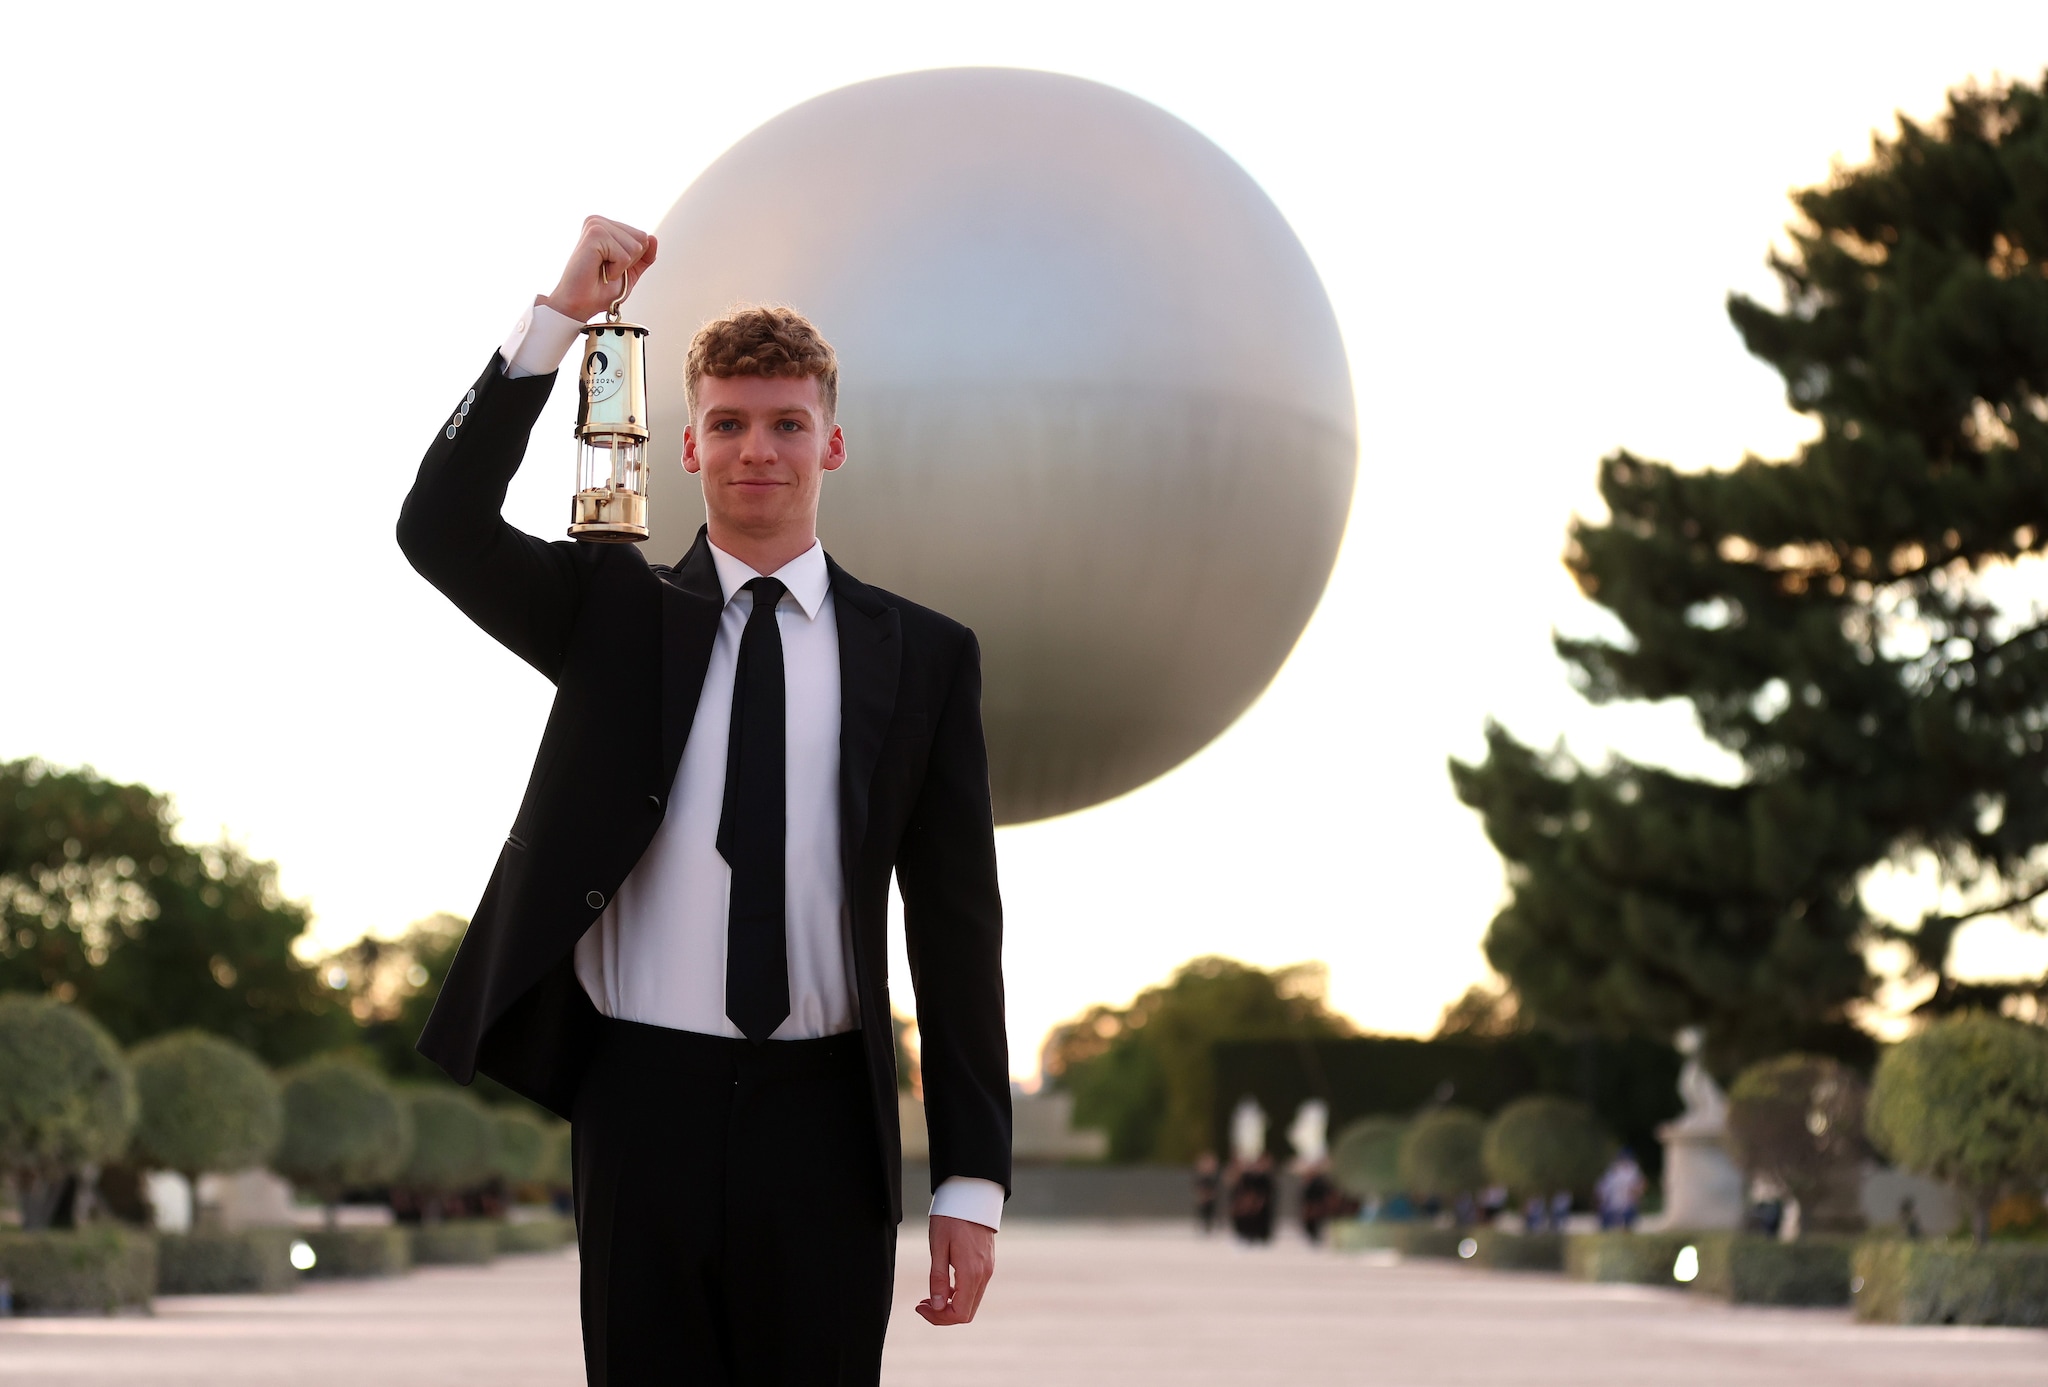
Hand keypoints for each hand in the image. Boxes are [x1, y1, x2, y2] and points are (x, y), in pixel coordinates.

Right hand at [539, 215, 658, 321]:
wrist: (580, 304)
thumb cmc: (600, 289)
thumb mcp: (630, 272)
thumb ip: (644, 256)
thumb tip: (653, 238)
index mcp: (607, 226)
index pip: (643, 237)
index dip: (634, 259)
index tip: (612, 266)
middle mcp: (599, 221)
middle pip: (642, 238)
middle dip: (630, 261)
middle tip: (607, 269)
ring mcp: (596, 225)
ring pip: (635, 246)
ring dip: (622, 266)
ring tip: (603, 270)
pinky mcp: (594, 235)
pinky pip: (624, 255)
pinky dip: (616, 270)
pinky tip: (599, 270)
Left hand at [915, 1215, 993, 1325]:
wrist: (971, 1196)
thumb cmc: (951, 1218)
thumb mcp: (938, 1247)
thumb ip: (937, 1278)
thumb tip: (936, 1306)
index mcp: (971, 1273)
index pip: (959, 1314)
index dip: (938, 1317)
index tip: (920, 1307)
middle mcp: (983, 1275)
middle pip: (967, 1313)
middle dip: (943, 1314)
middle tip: (922, 1304)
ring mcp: (988, 1270)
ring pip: (971, 1303)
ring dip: (951, 1305)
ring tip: (930, 1296)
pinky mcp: (987, 1265)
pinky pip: (975, 1289)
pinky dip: (959, 1294)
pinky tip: (944, 1285)